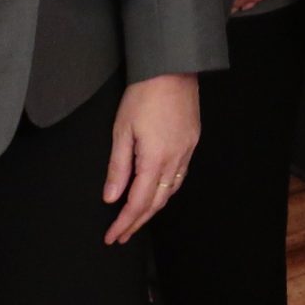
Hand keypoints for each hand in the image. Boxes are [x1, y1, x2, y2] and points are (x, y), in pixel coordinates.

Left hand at [102, 73, 199, 243]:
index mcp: (155, 158)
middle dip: (138, 221)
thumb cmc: (143, 94)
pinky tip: (157, 191)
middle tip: (122, 234)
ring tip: (136, 218)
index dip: (125, 222)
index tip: (112, 236)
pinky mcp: (193, 140)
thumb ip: (118, 167)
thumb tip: (111, 197)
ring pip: (171, 191)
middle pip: (157, 202)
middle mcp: (176, 159)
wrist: (172, 68)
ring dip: (153, 208)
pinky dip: (166, 190)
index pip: (139, 202)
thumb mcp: (122, 130)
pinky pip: (180, 175)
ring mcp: (187, 150)